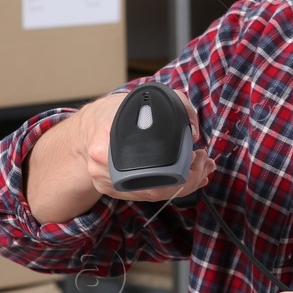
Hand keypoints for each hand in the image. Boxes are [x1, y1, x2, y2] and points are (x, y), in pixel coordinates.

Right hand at [78, 90, 214, 203]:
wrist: (88, 126)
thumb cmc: (115, 111)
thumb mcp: (144, 97)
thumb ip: (176, 104)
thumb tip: (192, 132)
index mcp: (105, 148)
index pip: (150, 171)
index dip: (180, 169)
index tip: (195, 155)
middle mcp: (104, 171)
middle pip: (156, 189)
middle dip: (189, 179)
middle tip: (204, 161)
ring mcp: (108, 185)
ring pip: (155, 196)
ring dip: (185, 185)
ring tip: (202, 168)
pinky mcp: (115, 191)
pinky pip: (148, 195)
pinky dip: (172, 188)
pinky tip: (190, 178)